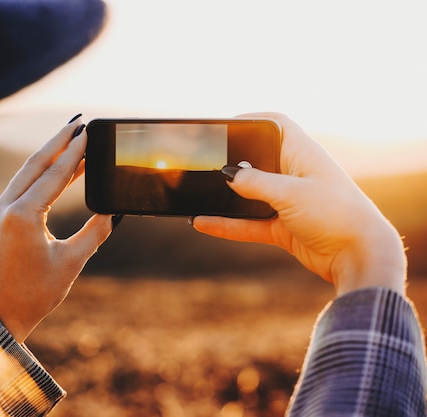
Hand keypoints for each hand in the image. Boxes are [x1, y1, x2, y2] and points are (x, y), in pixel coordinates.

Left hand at [0, 117, 112, 341]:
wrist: (0, 314)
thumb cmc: (36, 293)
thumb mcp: (72, 261)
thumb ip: (95, 231)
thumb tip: (114, 210)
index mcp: (22, 216)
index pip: (54, 174)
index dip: (75, 152)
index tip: (89, 131)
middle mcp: (5, 208)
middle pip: (35, 163)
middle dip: (58, 141)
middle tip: (80, 122)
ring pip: (26, 172)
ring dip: (49, 155)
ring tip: (72, 139)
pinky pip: (21, 186)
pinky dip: (40, 174)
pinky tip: (56, 169)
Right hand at [191, 112, 405, 295]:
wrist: (358, 256)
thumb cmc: (334, 214)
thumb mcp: (290, 193)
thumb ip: (255, 183)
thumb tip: (227, 175)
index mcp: (302, 154)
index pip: (277, 125)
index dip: (253, 120)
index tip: (226, 124)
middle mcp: (294, 174)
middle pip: (257, 161)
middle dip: (232, 161)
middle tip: (204, 163)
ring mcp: (288, 202)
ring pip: (249, 195)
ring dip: (225, 197)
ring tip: (198, 195)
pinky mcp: (283, 227)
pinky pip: (248, 223)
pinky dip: (227, 224)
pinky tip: (203, 223)